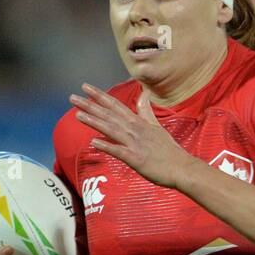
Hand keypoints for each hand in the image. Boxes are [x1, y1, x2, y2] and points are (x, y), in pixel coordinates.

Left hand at [70, 83, 190, 188]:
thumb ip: (146, 111)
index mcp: (138, 122)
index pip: (115, 105)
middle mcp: (135, 129)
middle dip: (90, 105)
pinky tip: (93, 143)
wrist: (181, 167)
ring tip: (77, 114)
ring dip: (94, 121)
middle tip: (72, 97)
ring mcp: (135, 143)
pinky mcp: (136, 159)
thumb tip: (144, 94)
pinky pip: (118, 151)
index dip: (99, 96)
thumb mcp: (156, 127)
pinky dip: (106, 146)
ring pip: (111, 129)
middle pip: (109, 114)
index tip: (85, 87)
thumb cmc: (168, 151)